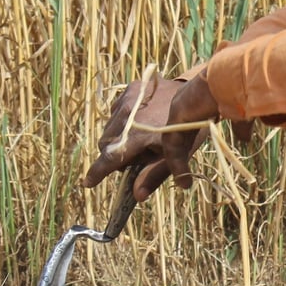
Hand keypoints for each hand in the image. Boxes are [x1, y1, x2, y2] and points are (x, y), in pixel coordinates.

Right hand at [83, 70, 217, 199]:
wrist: (198, 93)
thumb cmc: (189, 127)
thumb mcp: (176, 154)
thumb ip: (154, 175)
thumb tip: (137, 196)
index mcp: (138, 136)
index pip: (110, 158)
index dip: (97, 172)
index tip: (88, 183)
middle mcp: (128, 116)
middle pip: (105, 143)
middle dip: (115, 154)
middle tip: (137, 157)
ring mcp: (128, 99)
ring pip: (109, 127)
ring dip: (118, 137)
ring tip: (142, 137)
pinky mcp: (131, 88)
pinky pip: (116, 110)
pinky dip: (122, 120)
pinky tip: (141, 121)